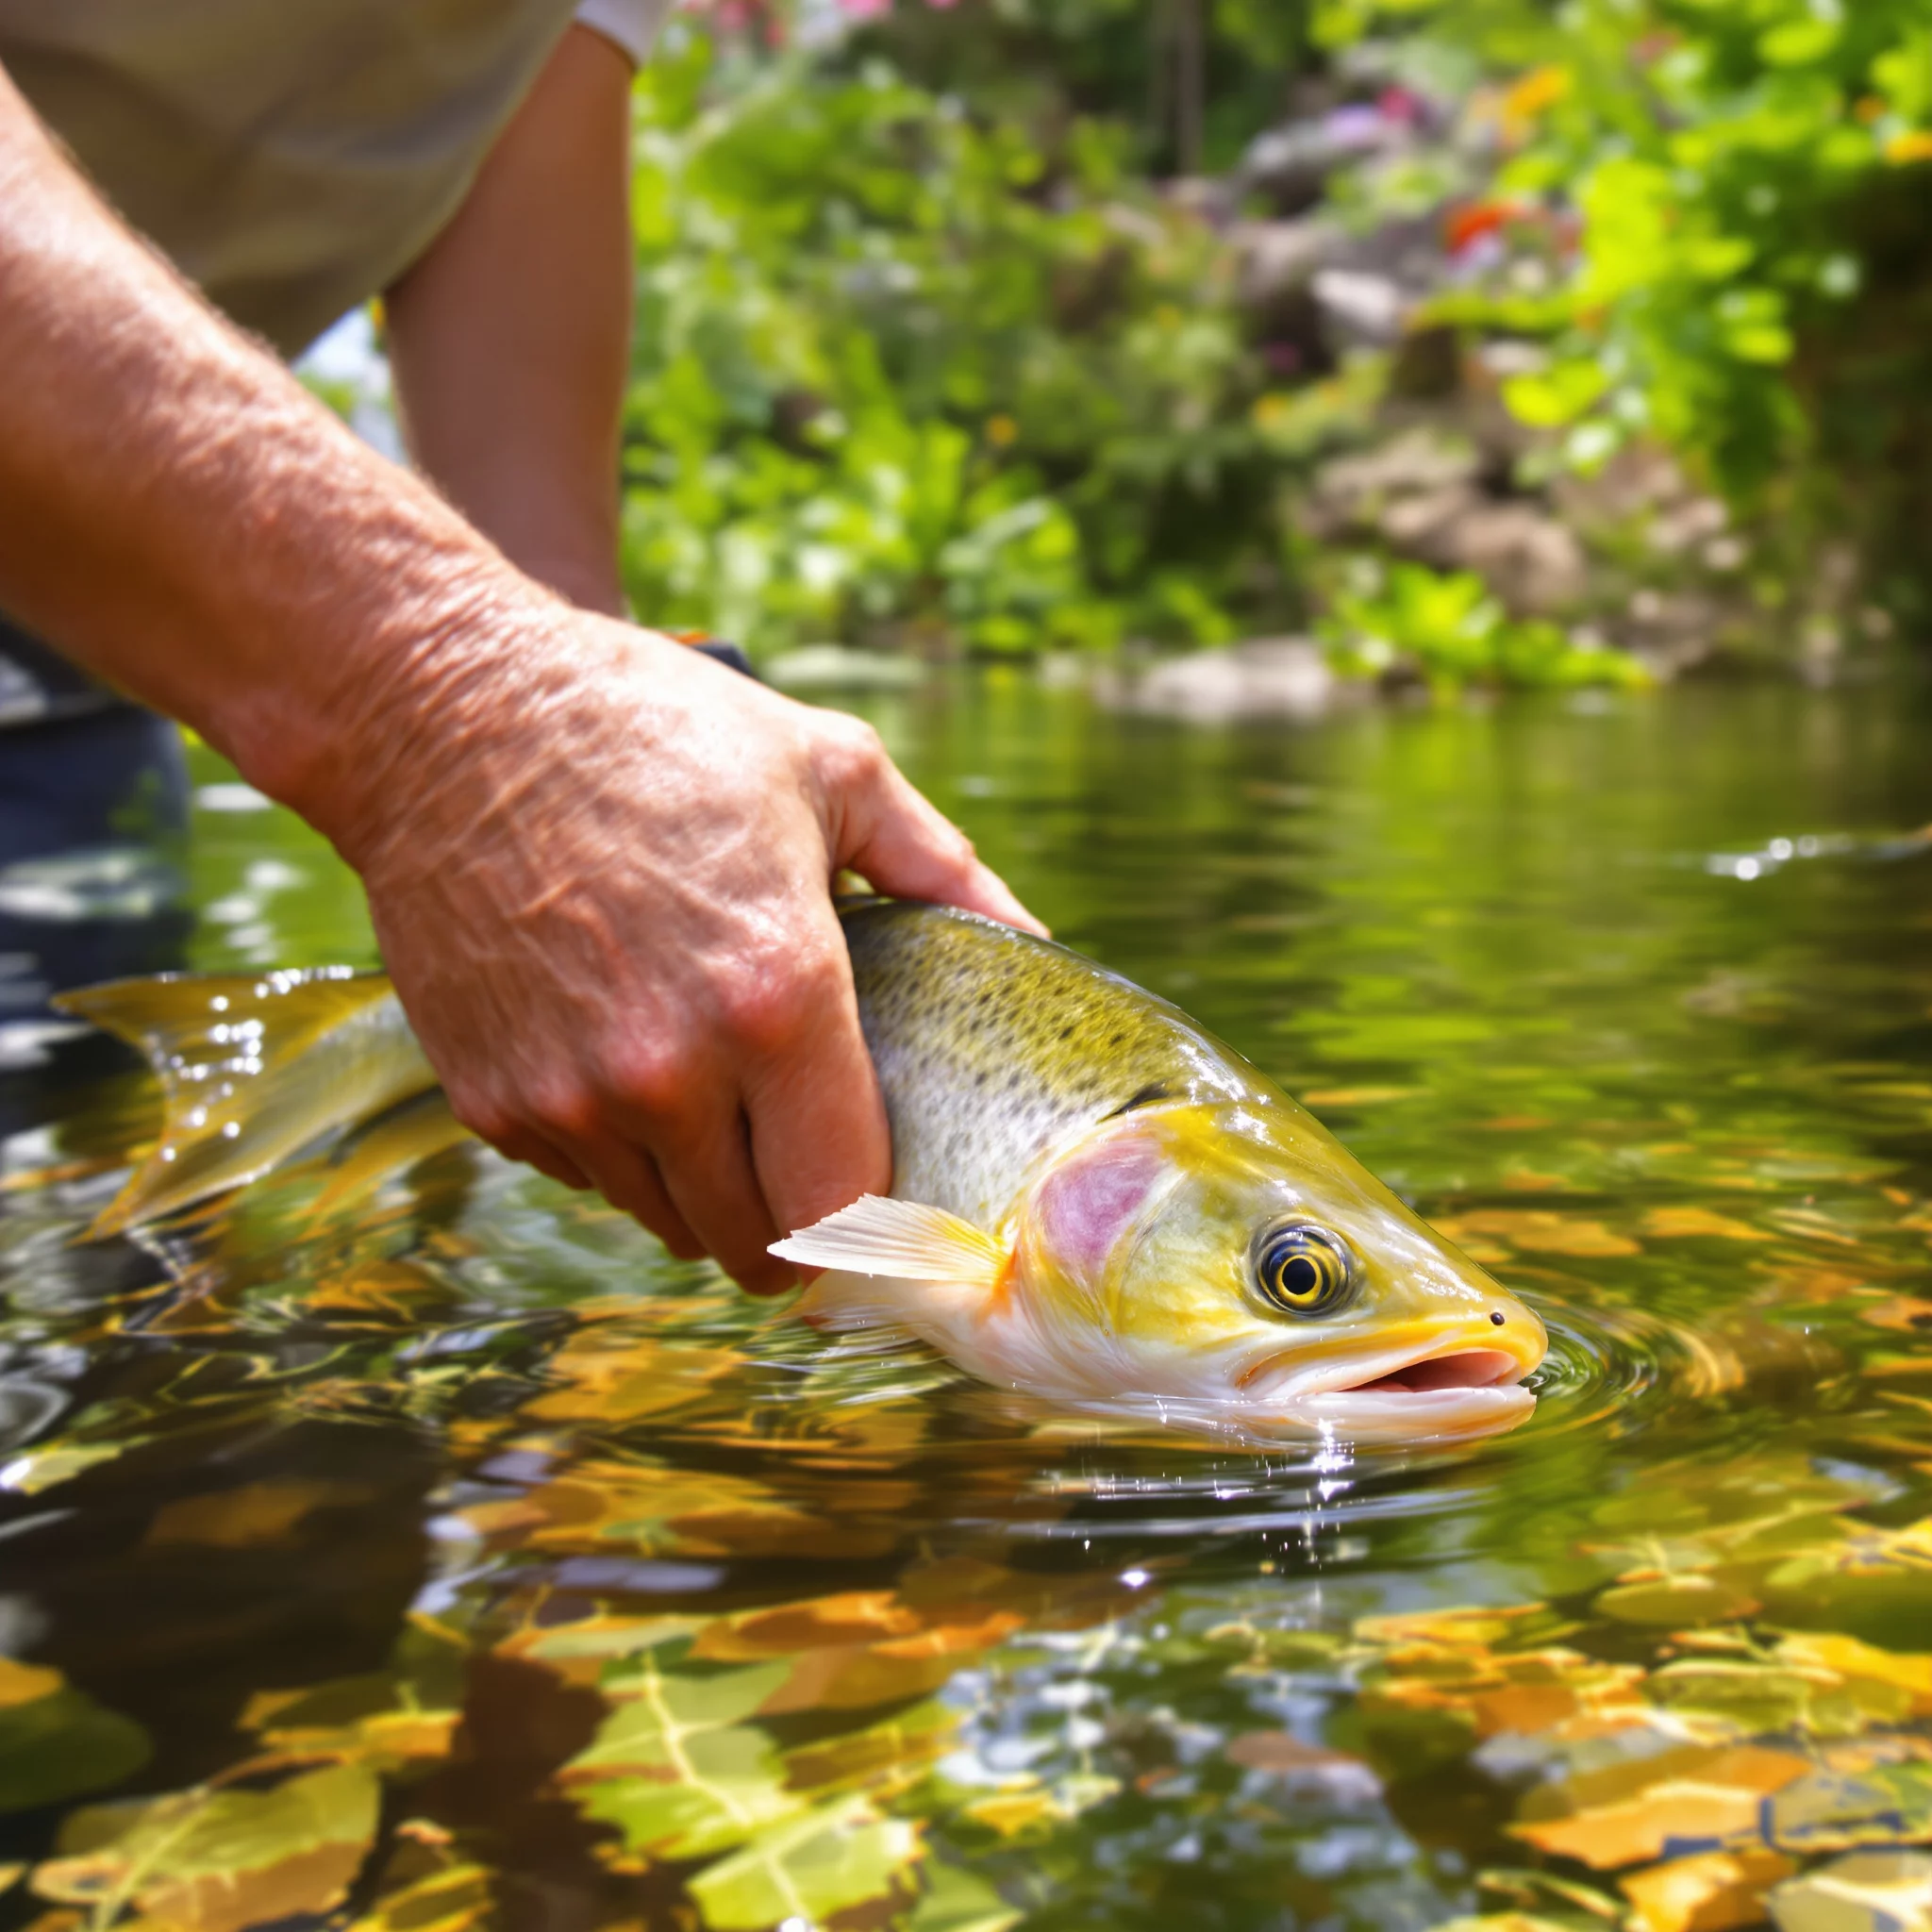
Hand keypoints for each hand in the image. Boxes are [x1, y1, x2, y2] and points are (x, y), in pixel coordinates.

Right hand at [331, 614, 1041, 1292]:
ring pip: (671, 1224)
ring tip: (722, 1097)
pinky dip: (622, 1150)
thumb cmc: (655, 729)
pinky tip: (629, 1055)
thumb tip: (1040, 944)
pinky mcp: (493, 1103)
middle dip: (800, 1227)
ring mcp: (572, 1098)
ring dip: (710, 1189)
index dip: (878, 1230)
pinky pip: (590, 1178)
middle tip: (813, 1168)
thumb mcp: (834, 772)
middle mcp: (670, 1073)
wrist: (446, 712)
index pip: (846, 1208)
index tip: (891, 1213)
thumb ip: (947, 873)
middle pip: (759, 1248)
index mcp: (778, 997)